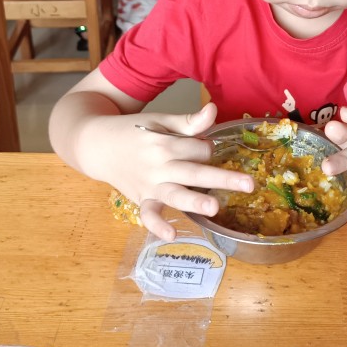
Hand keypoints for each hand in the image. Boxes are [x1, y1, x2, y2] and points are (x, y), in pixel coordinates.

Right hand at [87, 103, 254, 239]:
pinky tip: (171, 235)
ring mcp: (149, 186)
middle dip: (222, 179)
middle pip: (195, 172)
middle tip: (249, 184)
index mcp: (165, 143)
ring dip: (194, 203)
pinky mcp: (141, 200)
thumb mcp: (160, 121)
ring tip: (215, 208)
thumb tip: (213, 110)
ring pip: (175, 194)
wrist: (97, 144)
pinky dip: (156, 226)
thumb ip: (188, 121)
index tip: (200, 147)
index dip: (207, 148)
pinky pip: (148, 215)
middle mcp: (158, 166)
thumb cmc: (134, 131)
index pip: (200, 149)